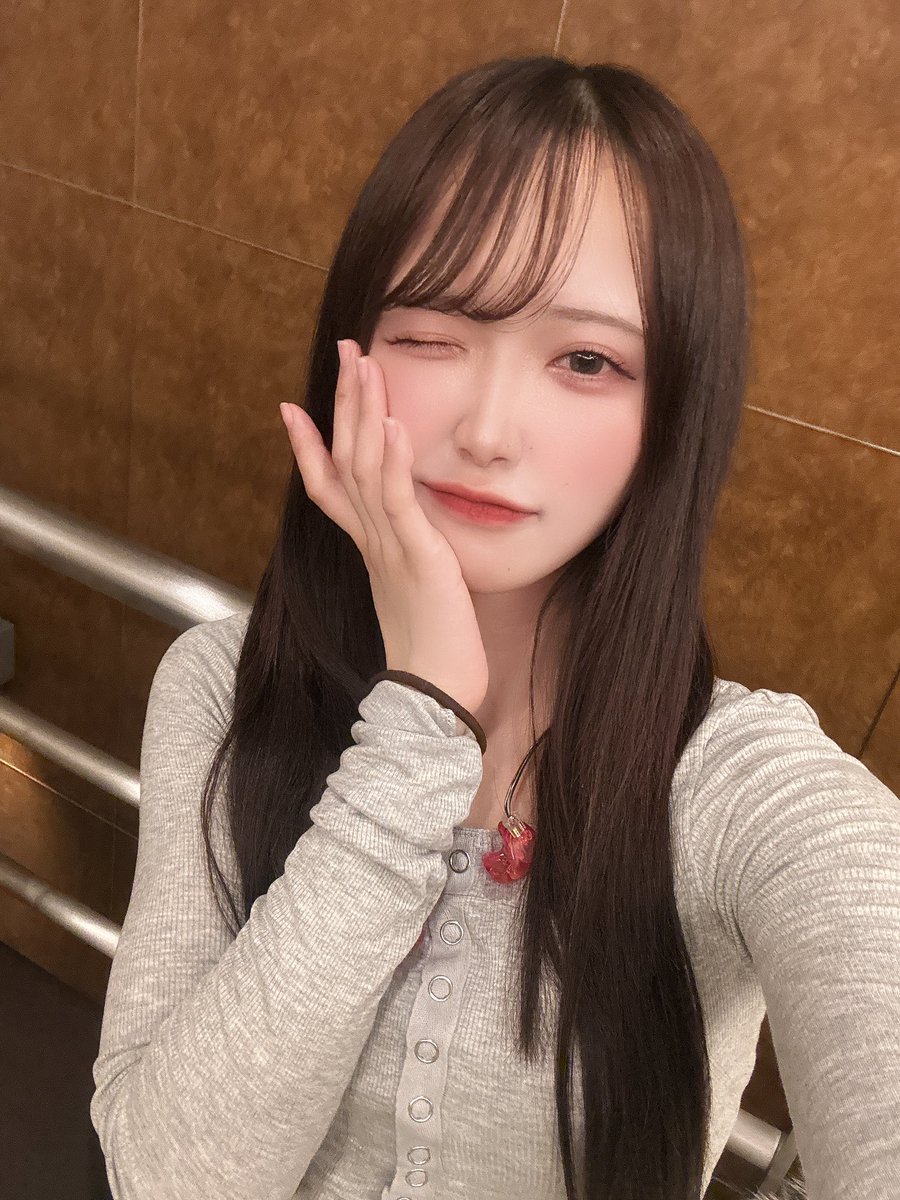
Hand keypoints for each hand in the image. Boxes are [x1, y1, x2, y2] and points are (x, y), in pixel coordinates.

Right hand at [279, 340, 488, 715]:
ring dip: (364, 412)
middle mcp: (370, 540)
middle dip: (343, 402)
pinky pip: (397, 500)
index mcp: (368, 547)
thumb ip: (403, 559)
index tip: (290, 409)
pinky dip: (392, 460)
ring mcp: (389, 546)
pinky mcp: (416, 556)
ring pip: (365, 467)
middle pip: (345, 459)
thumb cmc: (429, 651)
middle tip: (345, 350)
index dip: (308, 446)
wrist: (433, 694)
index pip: (328, 487)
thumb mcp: (411, 592)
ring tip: (363, 363)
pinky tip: (392, 423)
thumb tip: (408, 546)